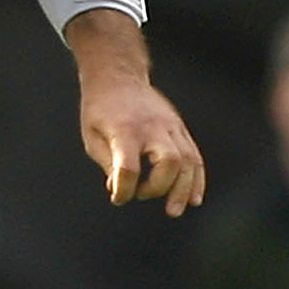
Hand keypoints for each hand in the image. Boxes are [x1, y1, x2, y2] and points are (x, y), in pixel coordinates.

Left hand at [70, 22, 209, 216]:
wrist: (117, 77)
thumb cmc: (100, 110)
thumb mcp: (92, 136)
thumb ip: (108, 165)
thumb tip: (121, 191)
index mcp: (124, 130)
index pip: (128, 167)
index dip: (124, 189)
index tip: (117, 197)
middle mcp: (152, 127)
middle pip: (169, 162)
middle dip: (159, 187)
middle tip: (142, 196)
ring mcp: (170, 126)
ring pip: (188, 161)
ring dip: (184, 190)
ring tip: (174, 211)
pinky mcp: (180, 128)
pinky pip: (195, 157)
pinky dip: (196, 180)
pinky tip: (193, 199)